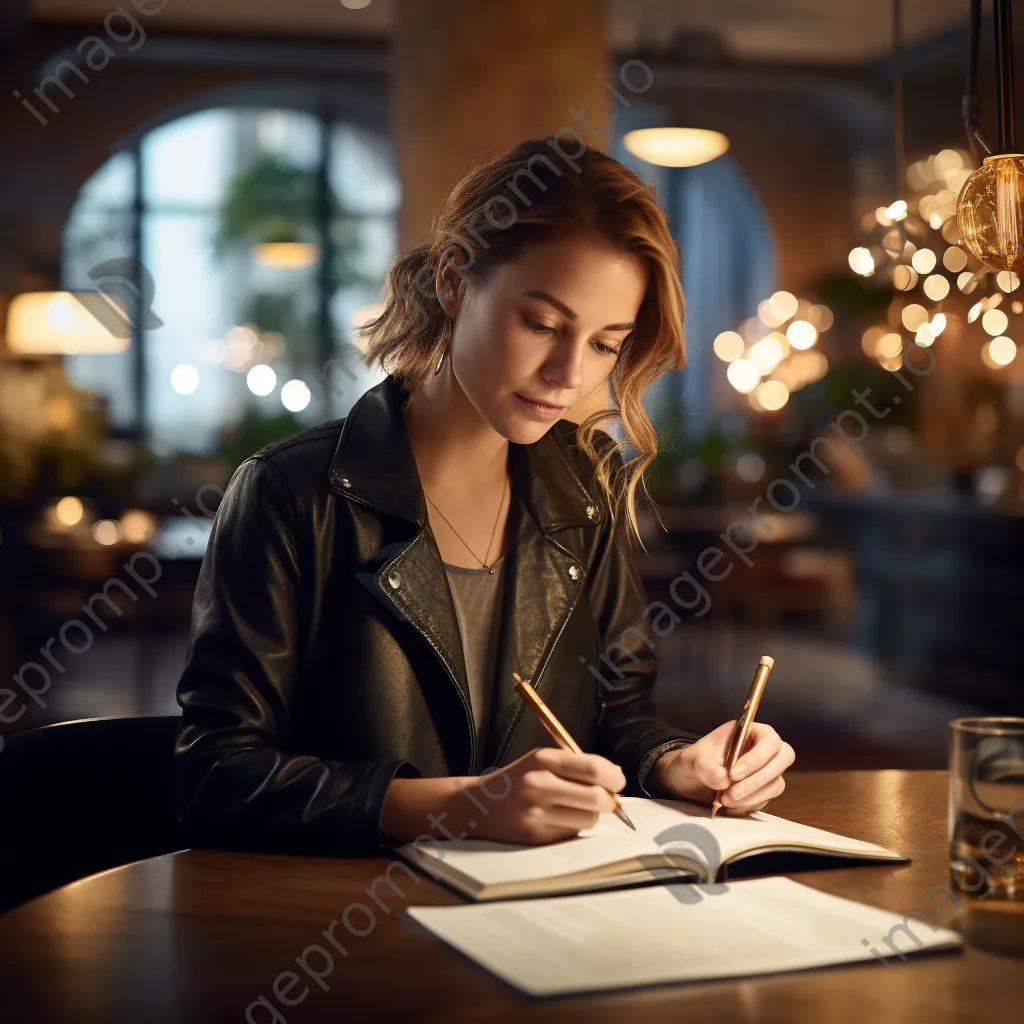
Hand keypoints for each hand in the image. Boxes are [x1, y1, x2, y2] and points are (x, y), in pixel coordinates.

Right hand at [461, 747, 626, 844]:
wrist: (480, 805)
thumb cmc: (518, 779)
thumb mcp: (541, 760)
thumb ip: (576, 766)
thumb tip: (616, 777)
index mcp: (543, 759)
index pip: (593, 768)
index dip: (614, 777)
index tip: (617, 781)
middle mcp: (539, 785)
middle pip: (598, 798)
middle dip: (609, 800)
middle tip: (605, 798)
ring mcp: (537, 813)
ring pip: (589, 819)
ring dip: (590, 814)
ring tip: (574, 808)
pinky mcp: (537, 837)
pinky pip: (573, 833)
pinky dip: (573, 827)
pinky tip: (556, 819)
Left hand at [648, 722, 794, 814]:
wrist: (690, 779)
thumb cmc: (695, 762)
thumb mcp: (694, 760)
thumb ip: (707, 767)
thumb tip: (723, 781)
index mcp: (749, 731)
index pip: (769, 741)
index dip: (756, 758)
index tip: (733, 773)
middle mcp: (762, 749)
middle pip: (783, 760)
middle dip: (758, 779)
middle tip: (733, 792)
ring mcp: (765, 770)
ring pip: (775, 784)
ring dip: (752, 796)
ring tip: (725, 799)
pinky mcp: (762, 790)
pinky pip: (765, 800)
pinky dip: (748, 805)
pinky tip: (730, 805)